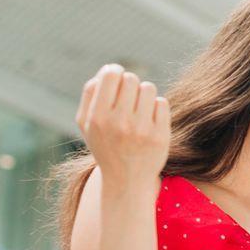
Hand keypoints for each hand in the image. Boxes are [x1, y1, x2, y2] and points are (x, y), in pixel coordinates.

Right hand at [76, 63, 169, 191]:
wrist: (126, 181)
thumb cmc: (105, 146)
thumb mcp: (86, 124)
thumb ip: (90, 94)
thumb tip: (108, 69)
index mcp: (97, 117)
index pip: (110, 75)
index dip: (115, 71)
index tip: (117, 77)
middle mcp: (119, 123)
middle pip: (131, 79)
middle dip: (130, 85)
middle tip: (128, 99)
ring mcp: (142, 130)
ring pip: (148, 88)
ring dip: (145, 95)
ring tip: (139, 110)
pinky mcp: (160, 136)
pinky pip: (162, 103)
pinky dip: (157, 108)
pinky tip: (150, 121)